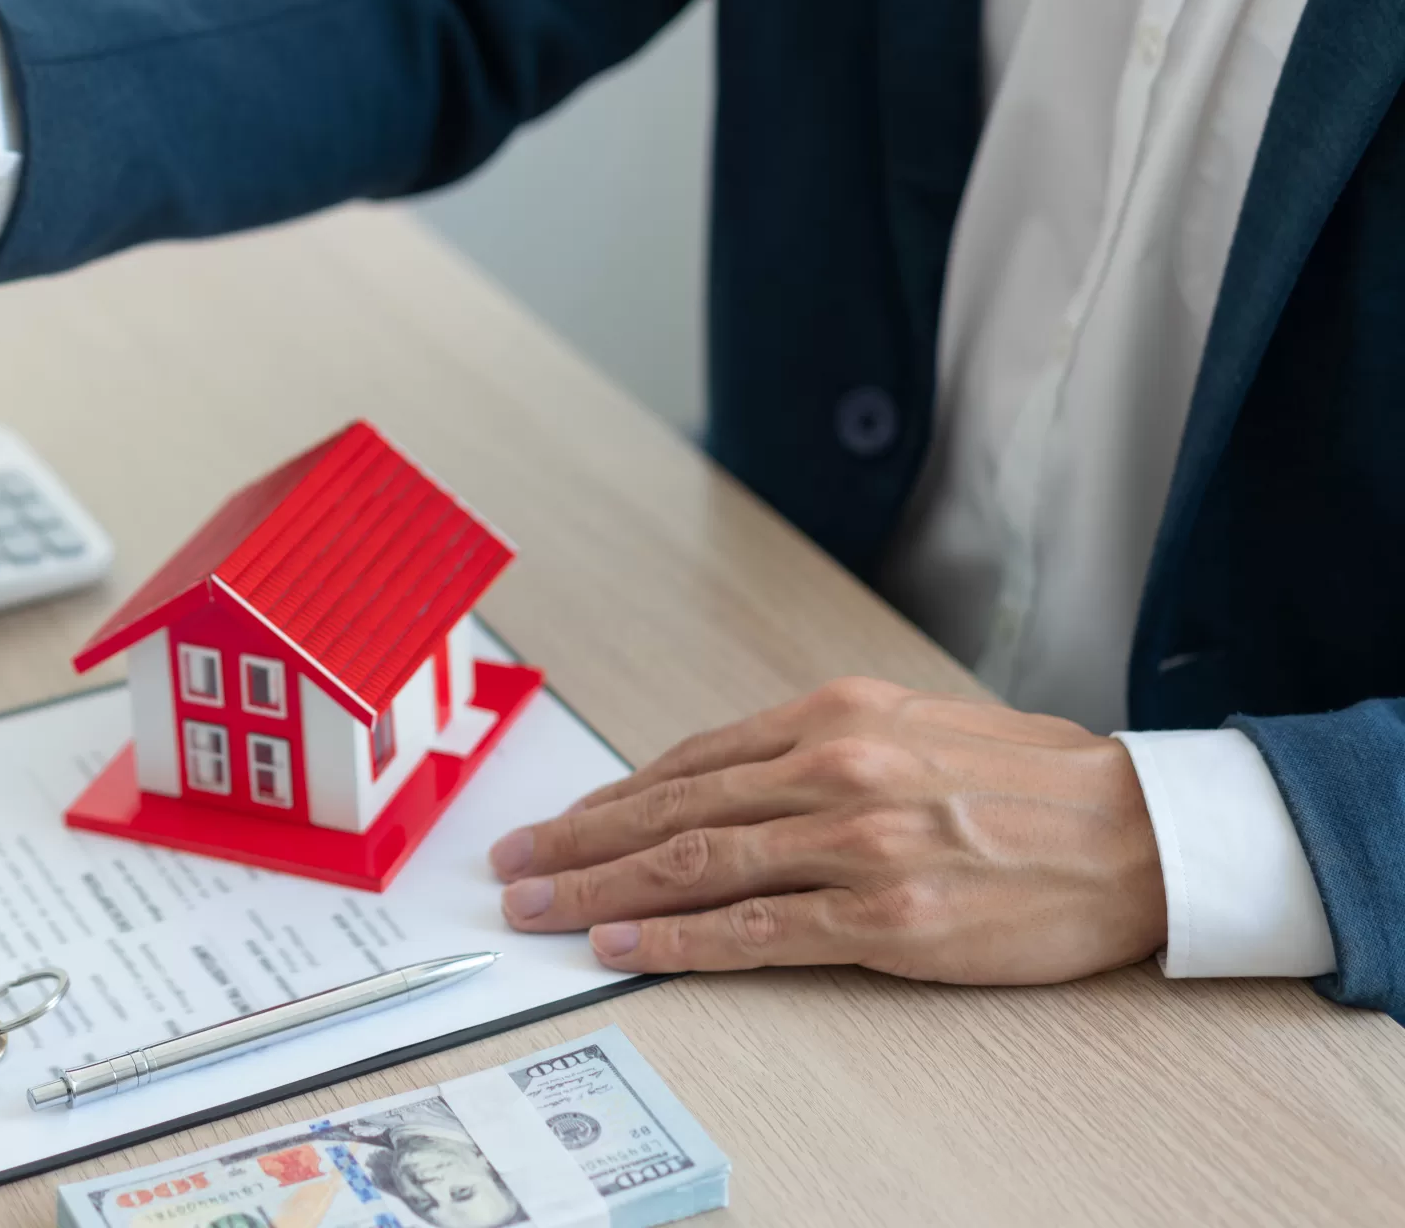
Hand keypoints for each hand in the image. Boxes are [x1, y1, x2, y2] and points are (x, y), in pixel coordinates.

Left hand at [487, 678, 1165, 983]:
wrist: (1145, 835)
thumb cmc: (1036, 784)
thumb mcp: (914, 730)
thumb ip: (820, 752)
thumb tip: (725, 784)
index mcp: (838, 716)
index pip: (691, 761)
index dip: (612, 794)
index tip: (561, 819)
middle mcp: (833, 769)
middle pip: (670, 810)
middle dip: (576, 839)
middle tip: (513, 865)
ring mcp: (856, 845)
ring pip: (692, 867)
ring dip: (597, 888)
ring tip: (538, 906)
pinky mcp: (883, 920)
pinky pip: (752, 932)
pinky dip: (673, 939)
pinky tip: (620, 943)